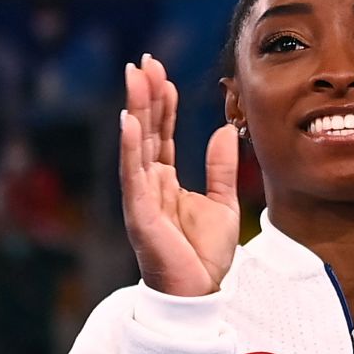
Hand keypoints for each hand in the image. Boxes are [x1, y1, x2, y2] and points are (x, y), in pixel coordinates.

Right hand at [120, 54, 238, 295]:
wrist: (200, 293)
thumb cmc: (205, 255)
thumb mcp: (224, 203)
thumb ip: (222, 167)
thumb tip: (223, 130)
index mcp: (165, 181)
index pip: (161, 133)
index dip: (162, 103)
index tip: (161, 71)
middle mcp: (148, 184)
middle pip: (145, 131)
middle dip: (144, 95)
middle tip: (143, 61)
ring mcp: (141, 198)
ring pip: (136, 146)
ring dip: (135, 110)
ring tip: (135, 78)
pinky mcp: (140, 215)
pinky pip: (133, 176)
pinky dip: (130, 149)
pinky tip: (128, 122)